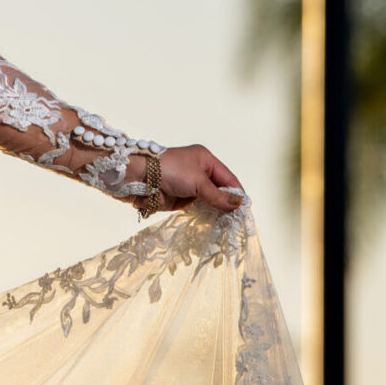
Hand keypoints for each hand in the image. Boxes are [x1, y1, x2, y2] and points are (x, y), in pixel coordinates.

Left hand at [129, 144, 244, 214]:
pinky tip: (216, 224)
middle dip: (228, 203)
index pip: (228, 177)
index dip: (237, 192)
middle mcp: (199, 172)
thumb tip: (239, 204)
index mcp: (205, 160)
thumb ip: (217, 195)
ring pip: (210, 201)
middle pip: (220, 189)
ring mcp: (190, 187)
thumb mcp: (197, 181)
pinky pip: (198, 208)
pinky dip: (206, 215)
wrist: (139, 178)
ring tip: (231, 225)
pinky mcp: (181, 199)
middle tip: (240, 220)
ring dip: (218, 211)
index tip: (246, 208)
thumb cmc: (169, 171)